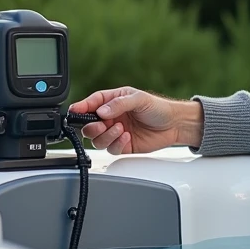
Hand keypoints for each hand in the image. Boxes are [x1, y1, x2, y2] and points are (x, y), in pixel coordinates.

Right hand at [68, 87, 202, 154]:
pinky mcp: (122, 145)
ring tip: (120, 129)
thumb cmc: (158, 108)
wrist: (174, 125)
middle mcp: (111, 117)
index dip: (81, 107)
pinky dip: (116, 144)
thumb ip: (119, 104)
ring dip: (106, 136)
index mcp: (112, 101)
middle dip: (92, 126)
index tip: (75, 111)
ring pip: (97, 139)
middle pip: (89, 125)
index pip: (91, 103)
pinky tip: (127, 137)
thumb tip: (101, 111)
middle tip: (102, 125)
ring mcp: (115, 132)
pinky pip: (110, 149)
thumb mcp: (139, 99)